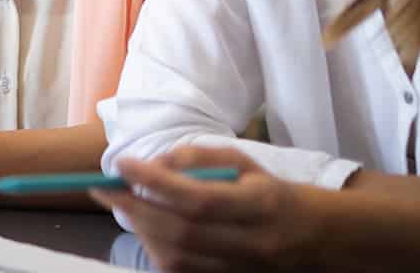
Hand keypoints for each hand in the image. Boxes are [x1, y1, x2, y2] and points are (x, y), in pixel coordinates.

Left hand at [92, 146, 324, 272]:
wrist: (314, 238)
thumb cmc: (269, 192)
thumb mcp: (242, 162)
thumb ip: (197, 157)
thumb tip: (151, 165)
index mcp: (262, 204)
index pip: (200, 199)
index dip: (156, 183)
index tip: (122, 165)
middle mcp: (254, 244)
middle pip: (182, 233)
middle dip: (135, 209)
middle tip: (105, 190)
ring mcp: (243, 271)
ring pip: (177, 260)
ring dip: (142, 232)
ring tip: (128, 208)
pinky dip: (156, 252)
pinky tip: (148, 231)